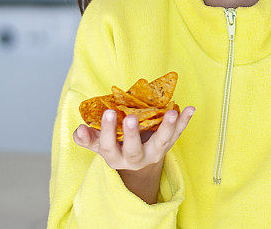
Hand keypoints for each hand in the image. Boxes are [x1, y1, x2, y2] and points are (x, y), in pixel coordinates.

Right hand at [73, 106, 195, 170]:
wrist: (139, 162)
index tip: (107, 113)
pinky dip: (185, 121)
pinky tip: (190, 109)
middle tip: (130, 117)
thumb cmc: (116, 146)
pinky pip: (177, 133)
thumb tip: (79, 130)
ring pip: (161, 143)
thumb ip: (89, 138)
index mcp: (116, 157)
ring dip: (167, 127)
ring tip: (172, 112)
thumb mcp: (100, 144)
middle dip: (132, 134)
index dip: (107, 132)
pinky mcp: (168, 145)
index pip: (109, 147)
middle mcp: (136, 159)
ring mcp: (154, 153)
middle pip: (134, 150)